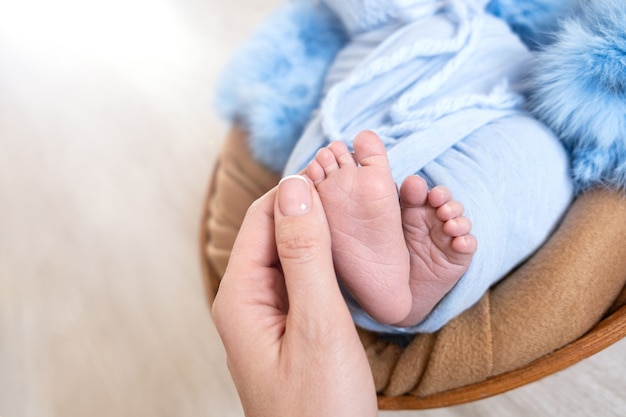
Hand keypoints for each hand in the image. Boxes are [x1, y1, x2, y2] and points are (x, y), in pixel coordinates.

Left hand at [212, 175, 376, 416]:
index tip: (340, 173)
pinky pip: (301, 278)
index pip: (264, 216)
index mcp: (240, 295)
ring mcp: (266, 313)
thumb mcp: (318, 325)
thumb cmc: (321, 406)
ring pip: (290, 253)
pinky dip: (325, 260)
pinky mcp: (287, 325)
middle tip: (356, 191)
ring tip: (359, 215)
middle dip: (311, 207)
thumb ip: (305, 255)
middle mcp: (246, 299)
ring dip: (321, 232)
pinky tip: (351, 256)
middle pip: (274, 231)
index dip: (299, 189)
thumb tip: (296, 187)